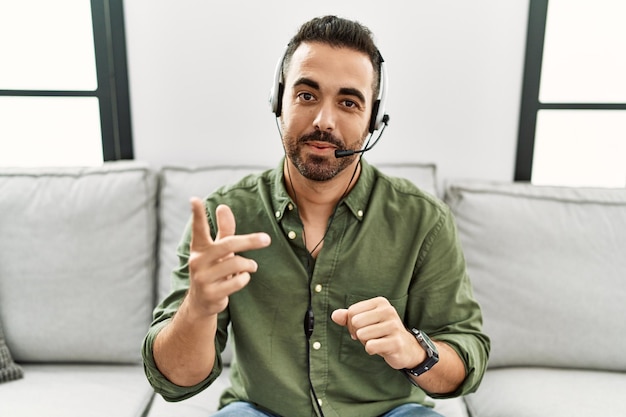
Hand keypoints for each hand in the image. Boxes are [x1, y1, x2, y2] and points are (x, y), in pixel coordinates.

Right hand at [186, 197, 270, 316]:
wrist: (202, 302)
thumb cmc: (213, 269)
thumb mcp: (218, 249)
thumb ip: (224, 230)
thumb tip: (223, 206)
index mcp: (199, 247)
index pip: (198, 228)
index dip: (196, 214)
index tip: (194, 199)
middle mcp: (198, 260)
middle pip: (228, 244)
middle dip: (250, 241)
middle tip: (267, 239)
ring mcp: (202, 278)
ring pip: (236, 263)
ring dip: (249, 264)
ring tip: (252, 266)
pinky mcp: (211, 293)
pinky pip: (238, 281)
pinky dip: (245, 278)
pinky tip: (242, 278)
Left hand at [331, 297, 424, 369]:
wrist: (406, 348)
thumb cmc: (381, 332)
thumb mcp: (365, 321)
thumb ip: (348, 317)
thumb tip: (334, 315)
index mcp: (380, 302)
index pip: (351, 312)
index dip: (351, 323)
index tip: (361, 328)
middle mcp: (388, 311)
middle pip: (355, 322)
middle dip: (357, 333)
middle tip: (369, 336)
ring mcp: (394, 326)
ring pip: (362, 335)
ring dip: (365, 342)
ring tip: (376, 341)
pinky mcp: (396, 342)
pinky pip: (370, 346)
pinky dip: (371, 350)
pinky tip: (380, 348)